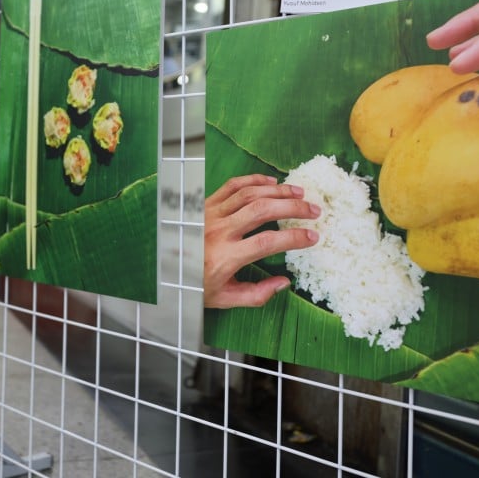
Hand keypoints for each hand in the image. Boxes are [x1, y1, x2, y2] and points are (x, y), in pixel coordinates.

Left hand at [204, 174, 319, 308]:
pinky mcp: (206, 203)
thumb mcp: (225, 299)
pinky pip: (233, 186)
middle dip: (292, 207)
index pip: (266, 243)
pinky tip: (272, 183)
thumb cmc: (195, 284)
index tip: (313, 237)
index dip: (293, 238)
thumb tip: (284, 283)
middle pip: (262, 210)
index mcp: (225, 257)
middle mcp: (219, 231)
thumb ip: (257, 294)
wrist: (165, 268)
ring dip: (278, 191)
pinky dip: (254, 180)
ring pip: (249, 194)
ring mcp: (211, 214)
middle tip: (313, 210)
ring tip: (299, 193)